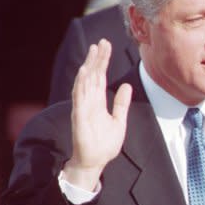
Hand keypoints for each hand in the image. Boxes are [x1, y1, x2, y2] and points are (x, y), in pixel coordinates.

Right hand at [63, 39, 132, 189]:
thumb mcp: (119, 121)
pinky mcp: (79, 116)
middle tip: (102, 42)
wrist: (95, 162)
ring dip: (89, 66)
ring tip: (93, 51)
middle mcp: (89, 102)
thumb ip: (121, 104)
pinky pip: (79, 97)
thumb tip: (125, 86)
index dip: (103, 61)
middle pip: (93, 75)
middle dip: (97, 59)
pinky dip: (81, 84)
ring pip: (85, 82)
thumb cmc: (104, 144)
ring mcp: (83, 108)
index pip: (100, 76)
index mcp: (98, 102)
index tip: (106, 46)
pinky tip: (84, 72)